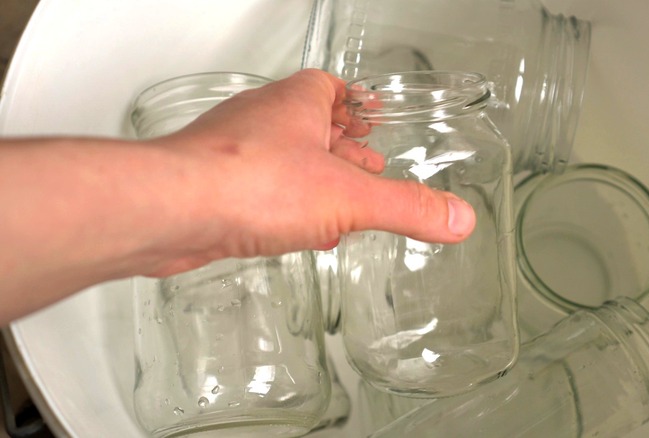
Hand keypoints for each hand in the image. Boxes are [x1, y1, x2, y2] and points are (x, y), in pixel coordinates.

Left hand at [146, 69, 476, 275]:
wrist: (172, 210)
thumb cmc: (248, 182)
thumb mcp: (349, 200)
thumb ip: (407, 209)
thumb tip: (457, 217)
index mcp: (296, 104)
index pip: (329, 87)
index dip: (354, 103)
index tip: (370, 117)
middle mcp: (260, 121)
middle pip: (306, 124)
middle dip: (339, 148)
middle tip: (363, 168)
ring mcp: (230, 152)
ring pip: (278, 159)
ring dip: (308, 180)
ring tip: (334, 205)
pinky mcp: (210, 187)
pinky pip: (254, 190)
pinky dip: (279, 207)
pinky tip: (290, 233)